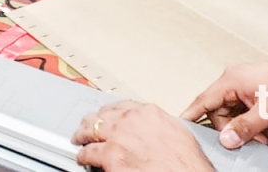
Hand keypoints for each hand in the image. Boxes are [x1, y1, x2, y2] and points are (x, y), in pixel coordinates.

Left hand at [73, 102, 213, 171]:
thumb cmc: (187, 162)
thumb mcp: (176, 131)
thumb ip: (159, 124)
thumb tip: (152, 127)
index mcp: (147, 112)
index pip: (121, 106)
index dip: (111, 112)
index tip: (107, 115)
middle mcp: (130, 121)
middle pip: (102, 115)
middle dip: (93, 120)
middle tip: (87, 125)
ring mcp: (118, 138)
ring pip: (90, 131)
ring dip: (83, 135)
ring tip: (80, 139)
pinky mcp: (111, 158)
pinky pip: (89, 154)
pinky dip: (83, 156)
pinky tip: (83, 158)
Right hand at [183, 57, 267, 150]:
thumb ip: (245, 127)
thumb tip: (226, 140)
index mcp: (231, 79)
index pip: (202, 101)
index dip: (190, 116)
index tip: (179, 128)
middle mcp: (235, 81)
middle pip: (218, 113)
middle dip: (232, 131)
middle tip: (250, 142)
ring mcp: (247, 88)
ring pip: (234, 116)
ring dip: (246, 130)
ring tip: (265, 137)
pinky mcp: (259, 95)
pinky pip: (247, 114)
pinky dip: (256, 126)